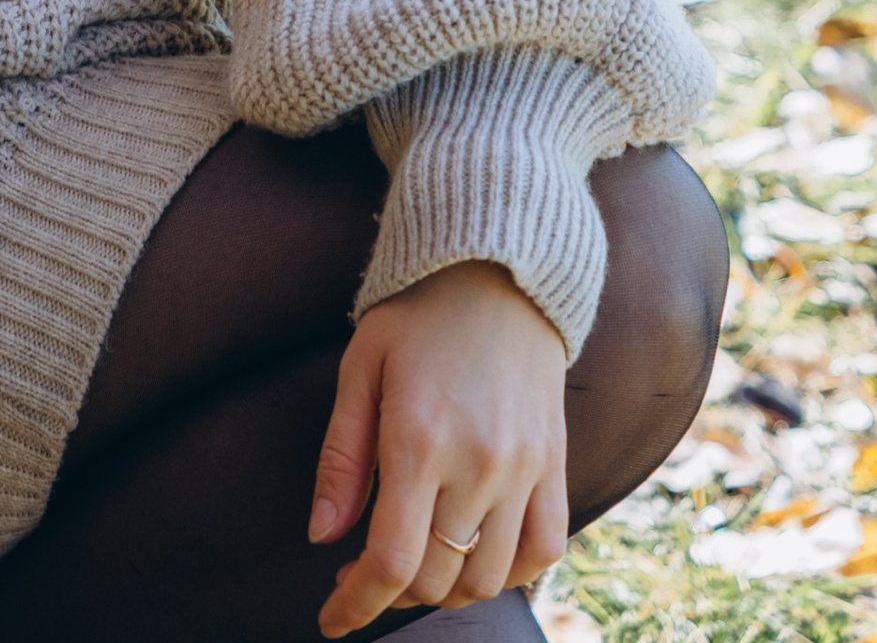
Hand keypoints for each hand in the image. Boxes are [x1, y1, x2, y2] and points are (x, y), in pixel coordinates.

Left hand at [308, 258, 568, 633]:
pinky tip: (475, 555)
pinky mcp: (555, 464)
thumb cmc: (417, 314)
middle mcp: (478, 463)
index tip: (331, 620)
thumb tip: (321, 536)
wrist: (499, 270)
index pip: (391, 561)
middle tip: (362, 565)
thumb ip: (341, 457)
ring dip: (445, 589)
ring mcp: (524, 468)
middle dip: (391, 591)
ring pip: (487, 578)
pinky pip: (542, 552)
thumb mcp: (360, 367)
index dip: (357, 605)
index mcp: (419, 439)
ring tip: (416, 558)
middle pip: (436, 578)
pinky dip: (508, 573)